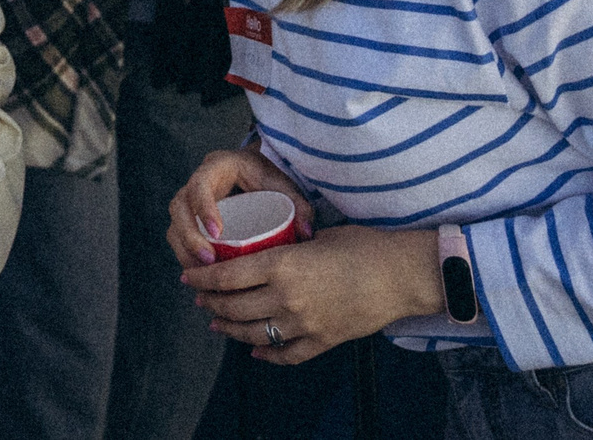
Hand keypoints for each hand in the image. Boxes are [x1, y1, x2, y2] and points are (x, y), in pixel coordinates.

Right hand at [166, 148, 313, 269]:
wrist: (255, 173)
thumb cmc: (268, 178)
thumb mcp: (284, 185)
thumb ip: (299, 206)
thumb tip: (306, 234)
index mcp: (218, 166)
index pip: (200, 184)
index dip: (204, 209)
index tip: (217, 234)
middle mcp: (198, 182)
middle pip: (179, 208)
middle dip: (190, 237)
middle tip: (209, 262)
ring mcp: (190, 202)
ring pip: (174, 226)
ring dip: (185, 252)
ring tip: (204, 276)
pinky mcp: (190, 220)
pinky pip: (179, 239)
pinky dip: (187, 258)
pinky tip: (203, 278)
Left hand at [179, 224, 442, 365]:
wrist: (403, 276)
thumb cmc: (364, 246)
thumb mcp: (316, 237)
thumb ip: (287, 248)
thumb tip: (263, 252)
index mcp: (282, 265)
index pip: (227, 276)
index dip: (202, 278)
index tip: (189, 276)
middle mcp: (287, 298)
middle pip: (233, 306)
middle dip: (210, 302)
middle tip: (200, 297)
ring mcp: (303, 324)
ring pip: (252, 333)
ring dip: (229, 328)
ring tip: (217, 322)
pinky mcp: (321, 342)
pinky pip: (285, 354)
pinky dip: (266, 354)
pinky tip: (255, 351)